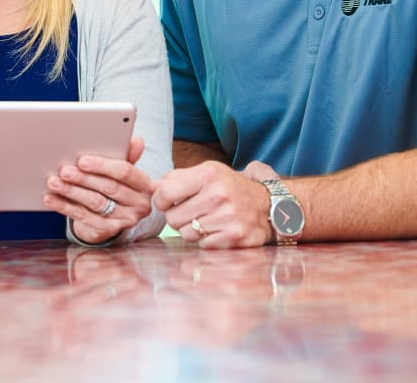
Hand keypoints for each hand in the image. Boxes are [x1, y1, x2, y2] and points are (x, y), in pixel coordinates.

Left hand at [43, 135, 154, 243]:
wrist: (114, 214)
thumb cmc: (116, 183)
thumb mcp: (121, 169)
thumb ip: (127, 154)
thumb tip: (137, 140)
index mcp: (144, 184)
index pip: (124, 172)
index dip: (102, 165)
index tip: (82, 160)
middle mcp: (139, 204)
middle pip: (108, 188)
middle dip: (83, 178)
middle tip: (64, 170)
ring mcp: (125, 220)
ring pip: (95, 203)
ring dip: (72, 191)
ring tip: (54, 182)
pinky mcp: (109, 231)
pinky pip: (84, 218)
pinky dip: (65, 207)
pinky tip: (51, 198)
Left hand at [152, 160, 272, 247]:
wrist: (266, 205)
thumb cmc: (229, 187)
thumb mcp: (205, 172)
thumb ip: (175, 178)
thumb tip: (150, 189)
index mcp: (207, 175)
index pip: (165, 192)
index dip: (160, 200)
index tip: (165, 201)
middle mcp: (218, 195)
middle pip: (172, 217)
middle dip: (176, 217)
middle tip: (189, 212)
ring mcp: (227, 218)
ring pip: (185, 233)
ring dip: (190, 229)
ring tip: (204, 220)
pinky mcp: (234, 238)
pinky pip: (202, 245)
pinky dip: (205, 240)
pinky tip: (215, 229)